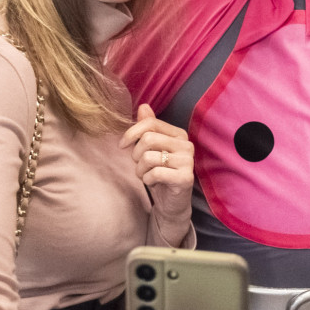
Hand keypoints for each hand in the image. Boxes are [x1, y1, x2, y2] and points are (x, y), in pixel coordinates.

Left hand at [120, 104, 194, 241]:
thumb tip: (143, 106)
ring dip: (140, 170)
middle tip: (139, 165)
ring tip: (146, 176)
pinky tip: (153, 183)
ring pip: (149, 157)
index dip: (131, 133)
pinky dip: (148, 180)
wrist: (171, 203)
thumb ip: (149, 128)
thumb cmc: (159, 174)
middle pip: (148, 139)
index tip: (122, 145)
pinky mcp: (186, 178)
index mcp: (178, 134)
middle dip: (136, 155)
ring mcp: (188, 161)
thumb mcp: (151, 149)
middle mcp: (186, 145)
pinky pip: (155, 173)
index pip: (150, 123)